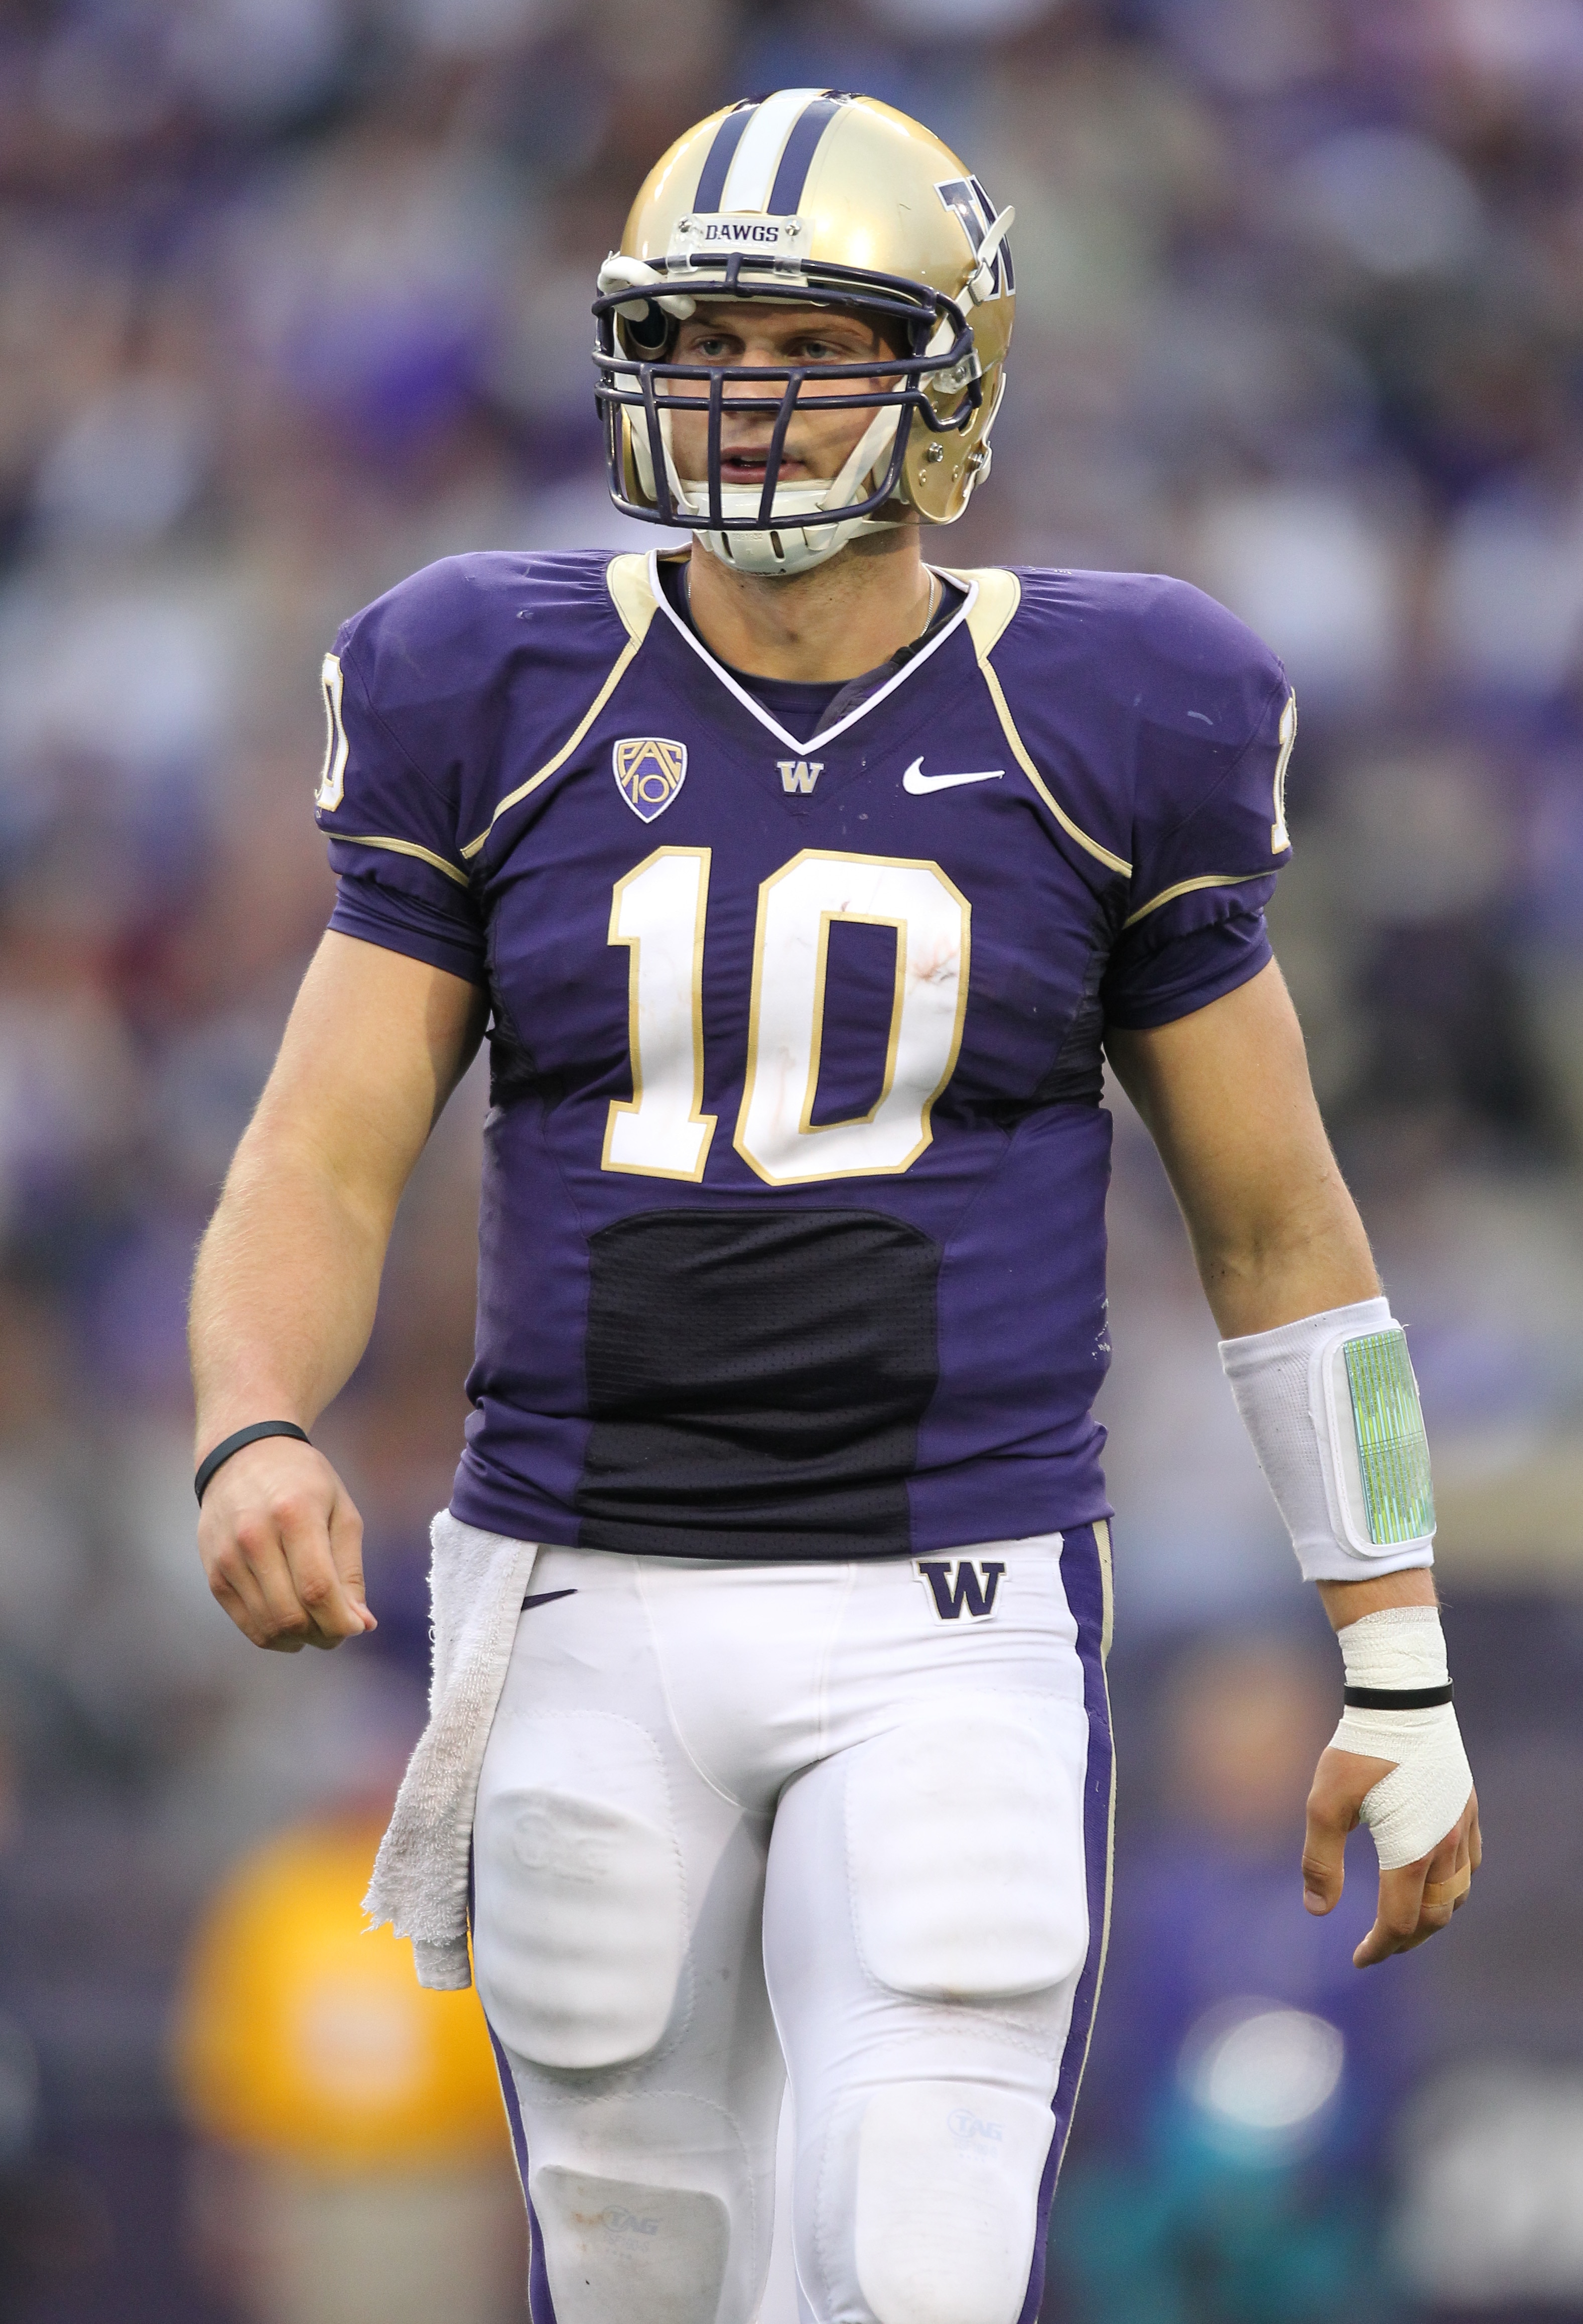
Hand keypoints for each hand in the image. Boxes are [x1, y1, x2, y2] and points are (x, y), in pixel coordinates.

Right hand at [196, 1437, 374, 1651]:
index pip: (317, 1589)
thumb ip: (350, 1570)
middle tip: (341, 1628)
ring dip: (302, 1639)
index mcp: (294, 1514)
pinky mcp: (214, 1575)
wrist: (242, 1456)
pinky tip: (293, 1623)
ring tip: (319, 1624)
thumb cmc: (304, 1482)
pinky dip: (276, 1635)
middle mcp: (254, 1537)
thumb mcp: (342, 1511)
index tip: (359, 1625)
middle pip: (291, 1615)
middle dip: (325, 1635)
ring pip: (268, 1627)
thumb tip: (362, 1624)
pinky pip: (247, 1625)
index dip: (341, 1621)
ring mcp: (228, 1559)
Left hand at [1302, 1746, 1479, 1966]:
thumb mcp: (1325, 1803)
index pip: (1400, 1922)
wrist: (1403, 1701)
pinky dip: (1453, 1885)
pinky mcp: (1469, 1808)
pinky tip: (1433, 1879)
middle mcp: (1447, 1847)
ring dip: (1432, 1916)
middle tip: (1378, 1947)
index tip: (1358, 1959)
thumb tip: (1317, 1910)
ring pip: (1458, 1894)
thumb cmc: (1359, 1751)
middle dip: (1405, 1940)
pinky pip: (1471, 1864)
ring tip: (1404, 1921)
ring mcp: (1463, 1827)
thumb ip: (1319, 1860)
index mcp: (1412, 1852)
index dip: (1379, 1947)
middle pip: (1435, 1917)